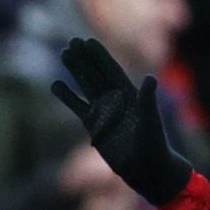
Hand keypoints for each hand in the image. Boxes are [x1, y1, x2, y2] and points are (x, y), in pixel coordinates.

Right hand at [51, 39, 191, 206]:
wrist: (145, 168)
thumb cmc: (153, 144)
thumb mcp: (150, 121)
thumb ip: (148, 99)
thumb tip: (150, 77)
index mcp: (129, 94)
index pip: (111, 70)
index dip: (100, 56)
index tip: (88, 41)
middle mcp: (115, 99)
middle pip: (96, 73)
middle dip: (85, 58)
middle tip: (71, 42)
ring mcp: (103, 110)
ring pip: (85, 85)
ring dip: (76, 71)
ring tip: (64, 54)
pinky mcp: (93, 124)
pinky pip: (77, 106)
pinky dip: (67, 96)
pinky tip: (56, 85)